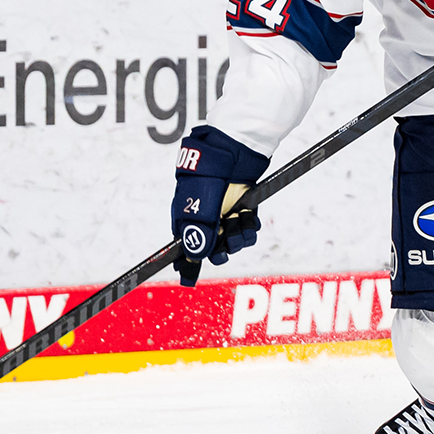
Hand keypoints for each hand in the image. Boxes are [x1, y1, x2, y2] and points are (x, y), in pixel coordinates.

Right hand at [171, 125, 271, 285]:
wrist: (233, 152)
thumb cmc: (208, 178)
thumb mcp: (199, 209)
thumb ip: (198, 235)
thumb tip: (194, 258)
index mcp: (187, 219)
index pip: (184, 250)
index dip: (186, 265)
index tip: (187, 280)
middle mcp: (206, 220)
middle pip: (213, 250)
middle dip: (221, 250)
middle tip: (225, 242)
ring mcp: (225, 214)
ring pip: (234, 242)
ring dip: (238, 236)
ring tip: (238, 220)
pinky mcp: (244, 209)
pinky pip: (248, 230)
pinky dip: (249, 226)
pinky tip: (247, 215)